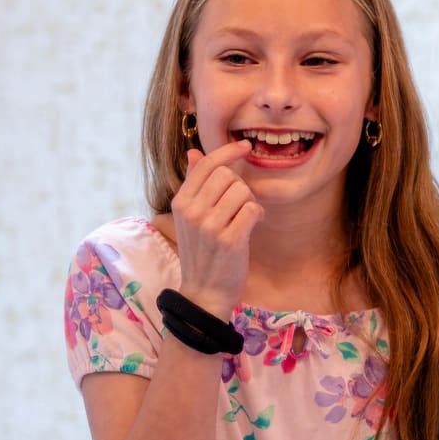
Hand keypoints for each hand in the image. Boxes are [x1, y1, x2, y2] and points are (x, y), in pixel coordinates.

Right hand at [171, 140, 263, 318]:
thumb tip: (193, 152)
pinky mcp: (230, 240)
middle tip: (240, 206)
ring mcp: (210, 226)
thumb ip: (192, 183)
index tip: (245, 146)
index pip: (207, 163)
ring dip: (250, 202)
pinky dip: (257, 216)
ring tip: (244, 218)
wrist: (204, 293)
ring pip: (243, 191)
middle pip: (228, 175)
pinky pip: (253, 210)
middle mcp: (192, 211)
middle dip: (240, 186)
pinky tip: (251, 227)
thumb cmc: (201, 252)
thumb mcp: (189, 217)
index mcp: (181, 202)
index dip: (229, 151)